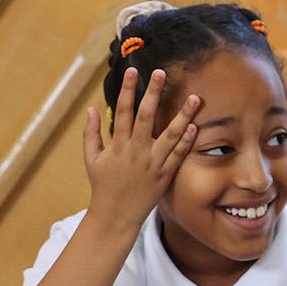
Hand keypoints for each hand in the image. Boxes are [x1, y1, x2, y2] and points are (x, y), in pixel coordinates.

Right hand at [84, 67, 199, 233]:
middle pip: (147, 116)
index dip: (128, 90)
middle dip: (154, 93)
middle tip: (162, 73)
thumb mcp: (91, 159)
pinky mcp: (166, 174)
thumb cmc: (103, 185)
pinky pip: (179, 155)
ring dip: (183, 115)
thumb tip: (91, 109)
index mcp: (118, 145)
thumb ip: (91, 133)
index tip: (132, 71)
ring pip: (171, 134)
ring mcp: (154, 162)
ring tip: (195, 97)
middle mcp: (137, 151)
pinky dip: (187, 141)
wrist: (116, 214)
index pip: (123, 111)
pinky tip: (195, 125)